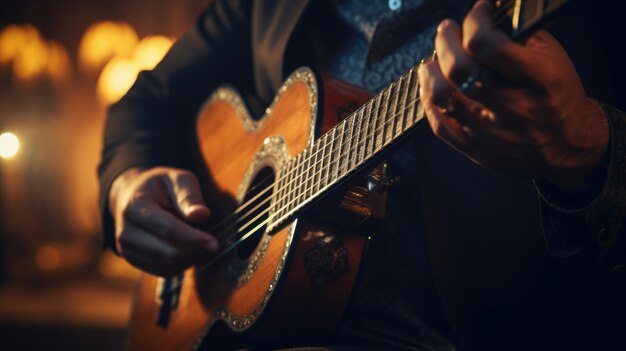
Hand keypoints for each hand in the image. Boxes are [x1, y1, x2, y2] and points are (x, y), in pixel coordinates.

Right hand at [109, 167, 218, 276]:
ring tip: (195, 238)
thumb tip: (202, 215)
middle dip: (195, 250)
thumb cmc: (159, 186)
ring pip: (169, 266)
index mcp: (136, 207)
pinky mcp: (135, 262)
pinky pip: (165, 271)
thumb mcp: (177, 178)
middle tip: (212, 240)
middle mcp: (126, 233)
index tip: (215, 244)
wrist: (130, 196)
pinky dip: (182, 262)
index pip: (167, 230)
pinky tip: (186, 247)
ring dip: (190, 257)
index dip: (193, 239)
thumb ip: (189, 195)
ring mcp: (128, 250)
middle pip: (169, 253)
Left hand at [417, 1, 608, 200]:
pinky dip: (430, 102)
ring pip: (444, 97)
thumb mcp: (551, 58)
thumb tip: (485, 13)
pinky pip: (440, 126)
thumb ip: (517, 34)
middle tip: (446, 31)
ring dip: (431, 72)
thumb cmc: (557, 94)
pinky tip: (432, 88)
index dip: (475, 21)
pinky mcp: (478, 151)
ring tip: (434, 62)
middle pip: (460, 69)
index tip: (478, 12)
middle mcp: (514, 107)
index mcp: (538, 78)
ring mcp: (493, 133)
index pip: (487, 44)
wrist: (568, 144)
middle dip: (445, 42)